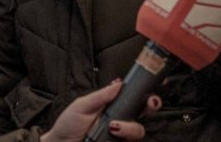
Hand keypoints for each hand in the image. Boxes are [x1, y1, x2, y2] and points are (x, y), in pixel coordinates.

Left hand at [40, 80, 157, 141]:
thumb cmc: (68, 125)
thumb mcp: (82, 105)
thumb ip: (101, 96)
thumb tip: (118, 83)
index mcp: (112, 106)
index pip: (133, 99)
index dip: (146, 93)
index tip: (153, 87)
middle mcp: (119, 121)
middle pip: (143, 114)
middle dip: (151, 106)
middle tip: (150, 103)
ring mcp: (119, 136)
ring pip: (138, 131)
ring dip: (130, 127)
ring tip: (113, 126)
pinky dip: (125, 137)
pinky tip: (113, 135)